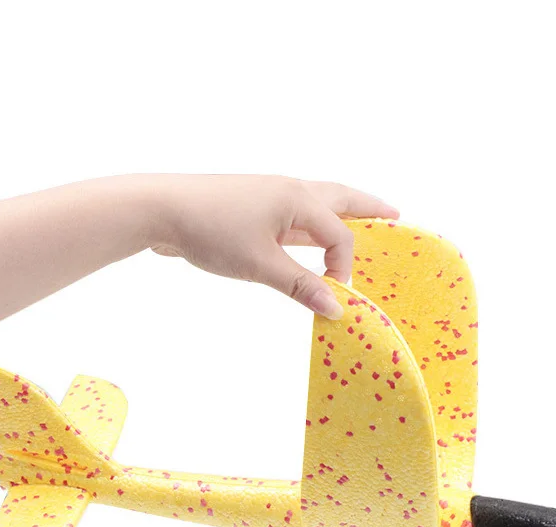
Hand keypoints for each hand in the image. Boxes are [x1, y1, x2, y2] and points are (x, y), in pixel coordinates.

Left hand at [147, 175, 398, 318]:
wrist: (160, 210)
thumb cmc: (211, 231)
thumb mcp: (260, 264)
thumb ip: (300, 286)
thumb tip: (336, 308)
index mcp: (297, 198)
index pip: (340, 235)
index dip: (344, 267)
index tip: (336, 296)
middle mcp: (289, 190)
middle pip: (340, 197)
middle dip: (369, 207)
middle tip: (395, 214)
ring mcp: (270, 196)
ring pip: (317, 202)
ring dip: (341, 213)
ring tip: (361, 220)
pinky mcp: (253, 206)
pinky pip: (294, 214)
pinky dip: (311, 225)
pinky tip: (308, 237)